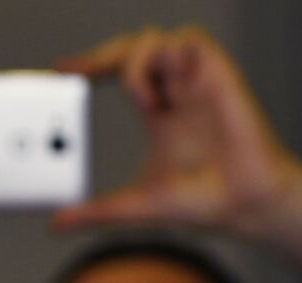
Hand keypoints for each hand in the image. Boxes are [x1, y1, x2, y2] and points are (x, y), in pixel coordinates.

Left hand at [52, 25, 301, 235]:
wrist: (246, 204)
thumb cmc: (203, 203)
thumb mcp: (136, 206)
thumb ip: (96, 212)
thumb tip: (55, 224)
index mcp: (159, 114)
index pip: (120, 73)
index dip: (91, 66)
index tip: (60, 72)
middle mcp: (177, 93)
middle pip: (135, 47)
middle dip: (102, 54)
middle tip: (77, 72)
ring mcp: (198, 83)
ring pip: (158, 39)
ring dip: (139, 63)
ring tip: (147, 105)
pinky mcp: (220, 76)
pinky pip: (190, 40)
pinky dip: (169, 54)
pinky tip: (166, 93)